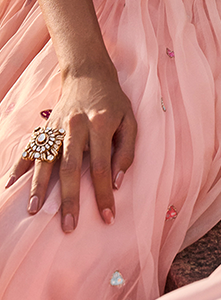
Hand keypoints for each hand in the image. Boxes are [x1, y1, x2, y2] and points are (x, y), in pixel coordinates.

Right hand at [5, 67, 136, 231]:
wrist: (89, 74)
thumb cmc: (113, 102)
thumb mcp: (130, 121)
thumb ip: (127, 151)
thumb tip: (117, 182)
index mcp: (101, 124)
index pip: (102, 166)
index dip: (104, 193)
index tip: (108, 217)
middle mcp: (76, 126)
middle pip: (70, 167)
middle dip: (69, 198)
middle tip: (69, 225)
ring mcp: (57, 126)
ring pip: (46, 159)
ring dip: (39, 186)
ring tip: (34, 210)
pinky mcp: (45, 127)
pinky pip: (30, 148)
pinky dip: (19, 166)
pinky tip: (11, 186)